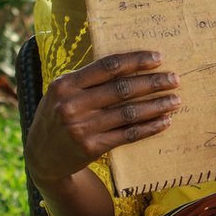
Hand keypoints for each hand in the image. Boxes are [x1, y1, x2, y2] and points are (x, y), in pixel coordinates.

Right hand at [25, 50, 180, 185]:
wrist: (40, 156)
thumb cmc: (57, 115)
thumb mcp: (62, 92)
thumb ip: (88, 78)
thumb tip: (130, 62)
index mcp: (66, 84)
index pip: (108, 66)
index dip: (135, 61)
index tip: (158, 58)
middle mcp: (73, 105)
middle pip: (122, 89)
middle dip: (152, 83)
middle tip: (174, 79)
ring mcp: (82, 128)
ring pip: (128, 113)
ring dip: (156, 106)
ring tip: (175, 100)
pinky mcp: (92, 147)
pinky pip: (127, 135)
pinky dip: (149, 127)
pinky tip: (164, 121)